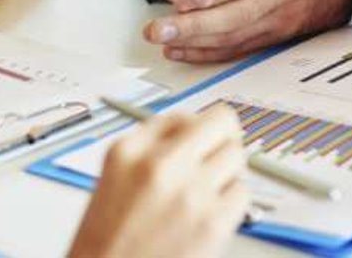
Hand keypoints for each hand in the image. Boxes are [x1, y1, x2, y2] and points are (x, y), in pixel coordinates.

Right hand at [68, 107, 247, 257]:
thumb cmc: (109, 235)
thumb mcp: (116, 172)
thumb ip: (154, 139)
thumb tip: (193, 123)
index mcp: (132, 151)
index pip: (188, 116)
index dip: (200, 127)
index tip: (203, 137)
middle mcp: (161, 166)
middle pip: (224, 126)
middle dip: (221, 141)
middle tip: (212, 159)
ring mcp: (190, 194)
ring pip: (237, 159)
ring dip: (226, 172)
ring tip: (204, 191)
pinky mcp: (212, 223)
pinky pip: (242, 193)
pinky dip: (230, 201)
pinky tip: (207, 212)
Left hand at [143, 0, 351, 62]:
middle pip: (233, 17)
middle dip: (192, 25)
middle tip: (156, 28)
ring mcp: (277, 19)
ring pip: (233, 37)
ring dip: (195, 42)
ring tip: (161, 39)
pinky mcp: (275, 33)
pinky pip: (240, 48)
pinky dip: (210, 53)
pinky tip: (182, 50)